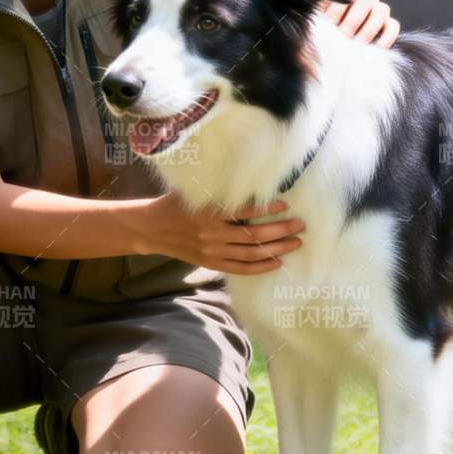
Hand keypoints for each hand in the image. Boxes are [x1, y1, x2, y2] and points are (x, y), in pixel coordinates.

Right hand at [133, 190, 304, 274]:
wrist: (152, 228)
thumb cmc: (176, 204)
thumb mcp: (195, 192)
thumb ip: (220, 192)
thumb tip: (250, 185)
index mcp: (209, 212)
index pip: (244, 211)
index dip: (266, 208)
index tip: (285, 203)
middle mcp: (213, 234)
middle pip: (254, 235)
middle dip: (281, 230)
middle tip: (300, 225)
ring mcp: (213, 251)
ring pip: (252, 253)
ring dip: (277, 248)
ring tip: (296, 241)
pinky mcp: (212, 262)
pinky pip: (242, 268)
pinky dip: (261, 266)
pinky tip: (278, 261)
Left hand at [319, 0, 399, 47]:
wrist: (333, 47)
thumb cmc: (323, 30)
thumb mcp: (318, 18)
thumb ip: (322, 12)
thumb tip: (325, 14)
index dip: (339, 8)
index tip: (331, 23)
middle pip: (367, 1)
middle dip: (353, 22)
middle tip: (343, 37)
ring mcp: (379, 9)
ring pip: (382, 10)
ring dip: (368, 29)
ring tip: (357, 43)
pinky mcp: (389, 24)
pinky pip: (393, 26)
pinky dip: (386, 37)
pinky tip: (375, 48)